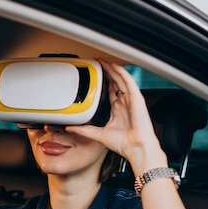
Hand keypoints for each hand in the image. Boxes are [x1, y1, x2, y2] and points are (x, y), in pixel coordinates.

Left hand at [66, 59, 166, 174]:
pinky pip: (128, 81)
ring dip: (112, 69)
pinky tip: (114, 65)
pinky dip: (121, 72)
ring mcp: (130, 100)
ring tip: (102, 60)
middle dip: (106, 71)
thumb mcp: (98, 135)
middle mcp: (124, 103)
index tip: (93, 75)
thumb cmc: (124, 144)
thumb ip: (84, 130)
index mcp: (117, 110)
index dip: (102, 81)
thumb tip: (70, 127)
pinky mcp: (136, 98)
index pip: (109, 90)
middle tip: (96, 62)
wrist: (136, 148)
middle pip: (114, 82)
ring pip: (120, 78)